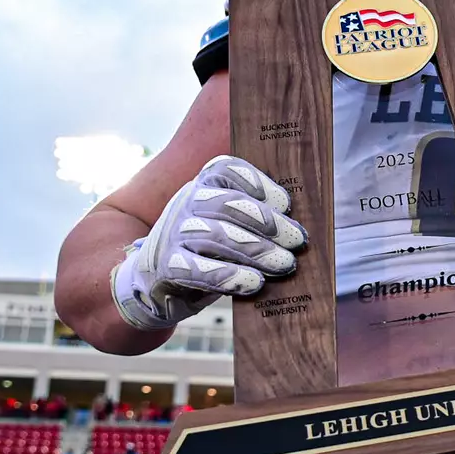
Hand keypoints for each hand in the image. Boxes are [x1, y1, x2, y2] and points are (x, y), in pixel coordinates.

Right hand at [110, 155, 306, 329]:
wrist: (155, 282)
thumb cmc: (206, 250)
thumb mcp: (228, 226)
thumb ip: (256, 221)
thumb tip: (299, 230)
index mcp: (204, 185)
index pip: (228, 170)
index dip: (258, 183)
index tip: (286, 204)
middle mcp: (186, 203)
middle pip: (228, 204)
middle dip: (267, 222)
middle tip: (297, 241)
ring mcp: (173, 234)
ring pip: (216, 235)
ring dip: (256, 251)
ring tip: (284, 264)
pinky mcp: (166, 266)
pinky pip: (198, 269)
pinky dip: (229, 276)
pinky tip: (255, 283)